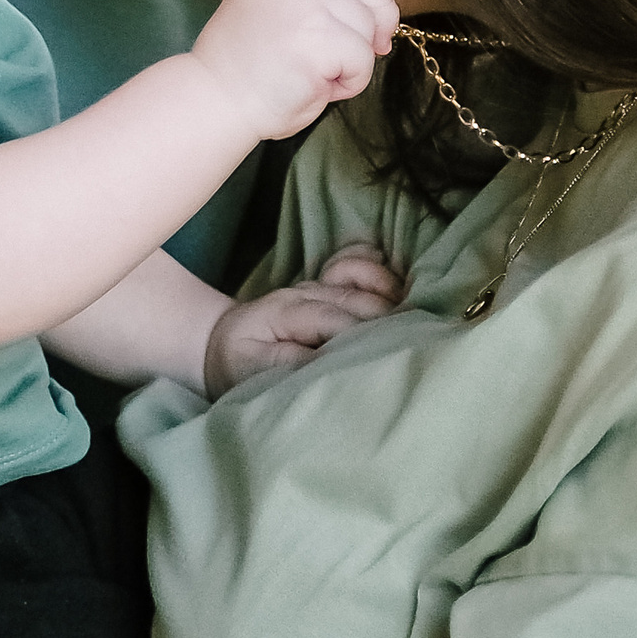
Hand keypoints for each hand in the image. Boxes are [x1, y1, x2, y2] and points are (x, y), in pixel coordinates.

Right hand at [190, 0, 398, 140]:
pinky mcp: (314, 36)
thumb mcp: (279, 16)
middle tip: (362, 58)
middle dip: (375, 26)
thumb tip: (381, 18)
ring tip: (321, 78)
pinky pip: (362, 57)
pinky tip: (321, 89)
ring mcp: (302, 2)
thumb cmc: (249, 74)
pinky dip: (353, 81)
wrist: (214, 104)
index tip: (368, 28)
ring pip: (367, 24)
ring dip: (357, 60)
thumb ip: (317, 2)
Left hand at [204, 245, 404, 396]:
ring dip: (392, 295)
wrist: (220, 342)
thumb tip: (327, 364)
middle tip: (415, 348)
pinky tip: (396, 286)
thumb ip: (288, 365)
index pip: (336, 321)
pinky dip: (378, 270)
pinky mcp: (328, 288)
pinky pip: (357, 266)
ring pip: (365, 281)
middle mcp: (308, 293)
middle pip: (360, 301)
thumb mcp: (252, 371)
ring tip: (416, 319)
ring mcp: (320, 287)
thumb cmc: (239, 363)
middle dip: (388, 322)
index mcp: (289, 312)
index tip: (389, 361)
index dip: (365, 339)